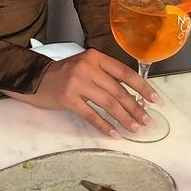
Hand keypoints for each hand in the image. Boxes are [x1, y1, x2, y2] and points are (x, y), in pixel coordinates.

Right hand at [1, 48, 162, 137]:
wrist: (34, 78)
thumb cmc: (63, 73)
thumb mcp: (85, 65)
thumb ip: (105, 74)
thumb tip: (133, 94)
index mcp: (94, 57)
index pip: (124, 72)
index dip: (143, 87)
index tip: (156, 100)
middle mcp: (87, 67)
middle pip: (118, 90)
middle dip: (135, 108)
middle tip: (146, 121)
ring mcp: (76, 82)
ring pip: (108, 103)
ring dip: (124, 118)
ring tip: (135, 129)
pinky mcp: (68, 98)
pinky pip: (92, 115)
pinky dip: (105, 126)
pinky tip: (115, 134)